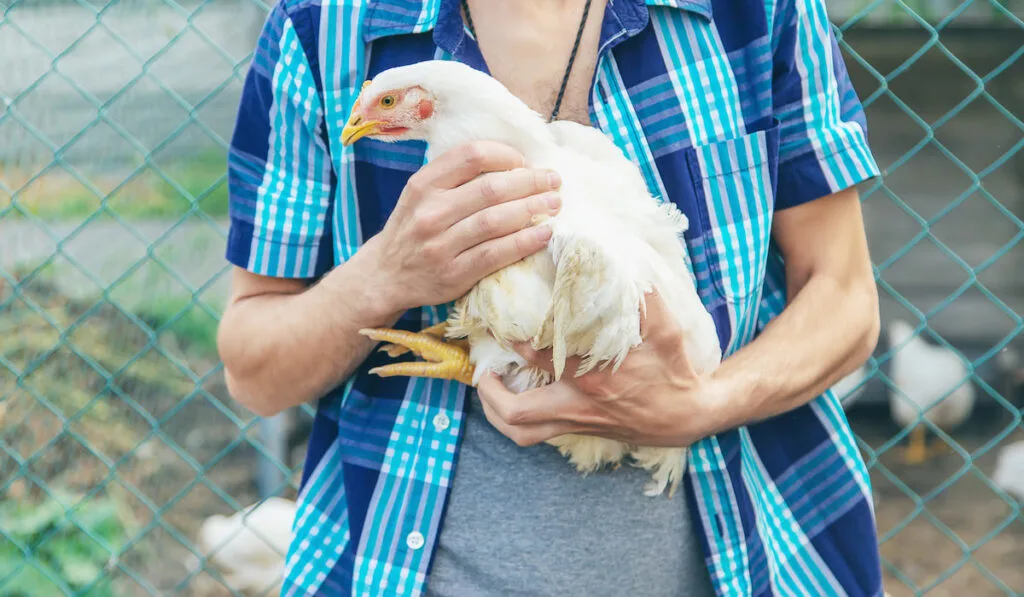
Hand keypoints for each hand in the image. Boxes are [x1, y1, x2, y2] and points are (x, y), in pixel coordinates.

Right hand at [364, 140, 561, 311]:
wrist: (385, 275)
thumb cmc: (413, 228)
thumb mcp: (421, 194)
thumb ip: (455, 177)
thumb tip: (512, 162)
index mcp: (423, 185)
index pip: (471, 155)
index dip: (506, 155)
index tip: (524, 162)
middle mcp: (430, 212)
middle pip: (490, 188)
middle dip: (530, 182)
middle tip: (554, 181)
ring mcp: (441, 245)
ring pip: (496, 221)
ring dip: (533, 209)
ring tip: (555, 203)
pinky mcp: (454, 274)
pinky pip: (496, 254)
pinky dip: (524, 242)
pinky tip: (544, 233)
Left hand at [476, 292, 727, 447]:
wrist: (689, 415)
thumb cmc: (674, 370)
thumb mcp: (666, 330)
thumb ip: (644, 299)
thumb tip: (624, 261)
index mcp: (593, 379)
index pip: (540, 358)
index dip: (515, 341)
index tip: (501, 324)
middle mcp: (578, 405)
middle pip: (517, 413)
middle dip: (490, 394)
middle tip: (482, 369)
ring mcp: (577, 423)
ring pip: (522, 433)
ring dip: (496, 414)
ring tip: (487, 388)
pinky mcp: (581, 431)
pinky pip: (536, 435)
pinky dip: (517, 420)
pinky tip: (513, 398)